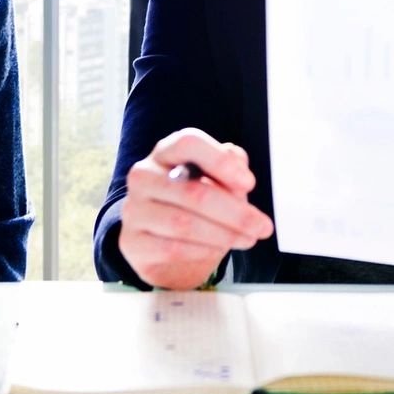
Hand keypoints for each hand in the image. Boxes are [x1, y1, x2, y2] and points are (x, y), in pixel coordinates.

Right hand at [116, 129, 274, 290]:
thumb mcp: (216, 182)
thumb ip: (230, 169)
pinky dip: (202, 250)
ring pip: (184, 223)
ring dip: (223, 235)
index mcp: (165, 152)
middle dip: (236, 213)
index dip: (221, 162)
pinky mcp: (131, 241)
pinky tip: (217, 250)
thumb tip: (241, 174)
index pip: (189, 143)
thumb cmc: (194, 205)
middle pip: (193, 191)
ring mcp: (134, 209)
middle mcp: (144, 175)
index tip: (249, 184)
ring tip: (247, 239)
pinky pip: (172, 248)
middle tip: (262, 226)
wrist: (162, 244)